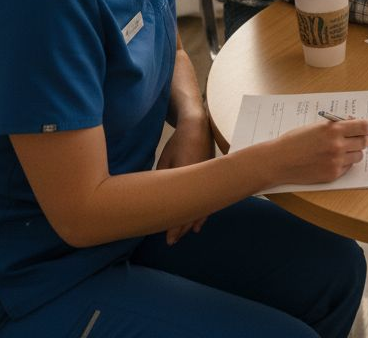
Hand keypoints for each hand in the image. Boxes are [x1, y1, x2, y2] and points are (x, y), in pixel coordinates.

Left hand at [155, 115, 213, 243]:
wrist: (199, 127)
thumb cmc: (179, 142)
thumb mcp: (166, 160)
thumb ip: (163, 180)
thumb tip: (156, 200)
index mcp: (187, 176)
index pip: (181, 206)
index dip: (175, 224)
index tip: (168, 237)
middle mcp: (200, 182)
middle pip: (192, 211)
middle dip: (181, 228)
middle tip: (172, 241)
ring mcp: (207, 182)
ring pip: (201, 209)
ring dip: (191, 223)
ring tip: (183, 236)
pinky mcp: (211, 180)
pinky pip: (208, 202)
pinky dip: (202, 214)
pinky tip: (198, 225)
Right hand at [264, 118, 367, 184]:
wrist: (279, 161)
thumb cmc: (295, 141)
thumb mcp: (316, 127)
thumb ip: (336, 126)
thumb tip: (353, 124)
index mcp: (334, 130)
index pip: (364, 126)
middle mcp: (338, 146)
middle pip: (364, 142)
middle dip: (363, 139)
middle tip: (359, 138)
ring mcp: (336, 162)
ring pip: (358, 156)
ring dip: (354, 152)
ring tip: (341, 150)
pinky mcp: (333, 174)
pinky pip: (348, 167)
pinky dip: (344, 163)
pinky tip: (331, 160)